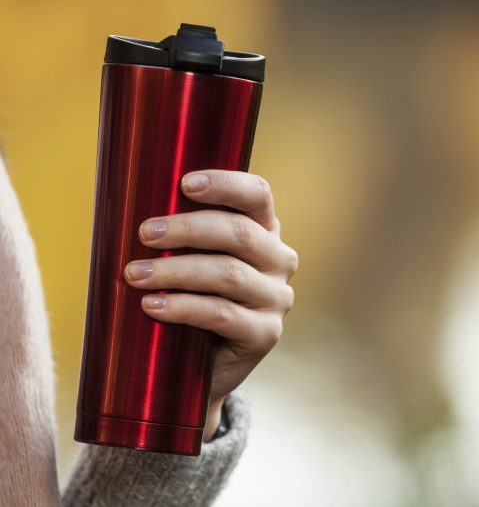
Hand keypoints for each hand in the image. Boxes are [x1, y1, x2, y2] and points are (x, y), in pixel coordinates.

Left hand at [123, 170, 297, 440]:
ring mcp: (276, 298)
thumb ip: (185, 232)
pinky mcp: (266, 333)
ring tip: (135, 274)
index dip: (225, 184)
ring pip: (228, 274)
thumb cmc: (192, 295)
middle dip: (187, 229)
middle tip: (145, 233)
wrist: (202, 361)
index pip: (258, 195)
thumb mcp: (195, 255)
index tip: (184, 184)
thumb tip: (133, 200)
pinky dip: (183, 307)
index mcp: (265, 230)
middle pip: (240, 233)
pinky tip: (152, 306)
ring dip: (176, 271)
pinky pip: (223, 314)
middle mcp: (279, 260)